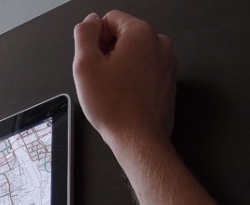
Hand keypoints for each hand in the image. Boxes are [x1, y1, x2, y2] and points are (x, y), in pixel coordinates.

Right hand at [73, 11, 176, 149]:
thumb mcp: (85, 66)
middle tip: (99, 78)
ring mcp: (166, 63)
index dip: (95, 39)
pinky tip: (123, 96)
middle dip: (108, 53)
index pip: (110, 19)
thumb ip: (84, 35)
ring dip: (119, 67)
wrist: (138, 138)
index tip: (92, 60)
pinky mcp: (167, 81)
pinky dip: (131, 79)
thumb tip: (89, 22)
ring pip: (134, 54)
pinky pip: (144, 71)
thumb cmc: (114, 108)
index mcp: (140, 34)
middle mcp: (158, 43)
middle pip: (124, 36)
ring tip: (111, 90)